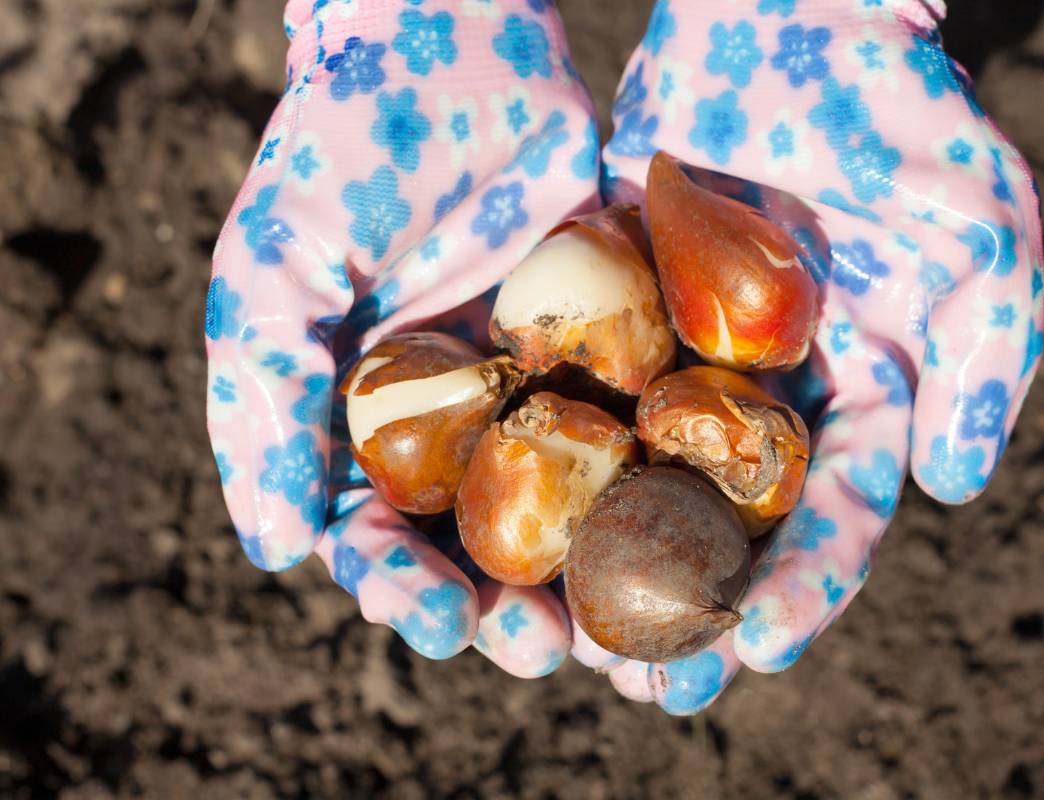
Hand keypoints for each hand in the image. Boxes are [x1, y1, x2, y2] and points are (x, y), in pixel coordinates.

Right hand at [205, 0, 598, 675]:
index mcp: (371, 428)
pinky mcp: (620, 349)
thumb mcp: (274, 272)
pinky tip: (691, 528)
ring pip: (575, 512)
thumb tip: (274, 548)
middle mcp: (463, 426)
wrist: (452, 43)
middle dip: (512, 611)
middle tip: (546, 652)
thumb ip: (263, 405)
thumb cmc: (343, 152)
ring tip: (627, 630)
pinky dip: (665, 486)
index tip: (439, 622)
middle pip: (488, 548)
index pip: (380, 537)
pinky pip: (645, 432)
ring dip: (597, 577)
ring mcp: (546, 392)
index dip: (403, 590)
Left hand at [597, 0, 1043, 712]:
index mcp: (854, 400)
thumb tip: (950, 488)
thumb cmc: (897, 119)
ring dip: (603, 567)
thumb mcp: (977, 233)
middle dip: (689, 610)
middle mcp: (762, 401)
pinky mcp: (611, 322)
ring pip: (638, 487)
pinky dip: (543, 468)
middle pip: (725, 529)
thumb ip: (984, 360)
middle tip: (650, 690)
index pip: (832, 515)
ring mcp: (679, 365)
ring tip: (560, 644)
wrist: (787, 22)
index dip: (804, 584)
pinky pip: (574, 403)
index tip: (757, 645)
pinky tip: (499, 523)